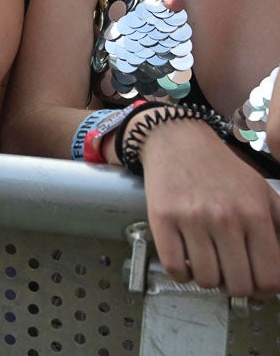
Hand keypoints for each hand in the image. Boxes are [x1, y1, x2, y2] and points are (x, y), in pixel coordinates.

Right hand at [141, 120, 279, 296]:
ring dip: (208, 279)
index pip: (270, 278)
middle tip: (230, 274)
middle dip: (236, 287)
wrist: (177, 141)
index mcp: (255, 213)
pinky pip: (174, 267)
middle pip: (238, 285)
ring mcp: (191, 219)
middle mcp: (224, 218)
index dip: (265, 290)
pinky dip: (181, 273)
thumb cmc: (221, 169)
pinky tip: (186, 260)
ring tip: (208, 263)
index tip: (257, 284)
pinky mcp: (162, 219)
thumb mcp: (263, 192)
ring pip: (205, 279)